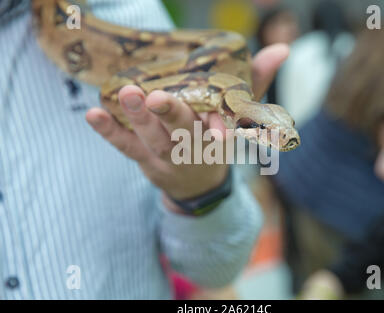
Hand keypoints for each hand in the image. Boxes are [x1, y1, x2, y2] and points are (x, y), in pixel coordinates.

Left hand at [86, 44, 288, 207]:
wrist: (197, 184)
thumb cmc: (217, 141)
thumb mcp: (239, 116)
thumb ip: (256, 81)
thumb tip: (282, 49)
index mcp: (218, 137)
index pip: (222, 131)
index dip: (221, 130)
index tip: (222, 133)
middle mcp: (192, 148)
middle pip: (183, 133)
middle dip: (171, 116)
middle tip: (155, 97)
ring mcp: (165, 156)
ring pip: (152, 140)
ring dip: (138, 119)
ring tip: (126, 94)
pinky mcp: (143, 159)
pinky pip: (125, 147)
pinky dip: (110, 132)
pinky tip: (94, 115)